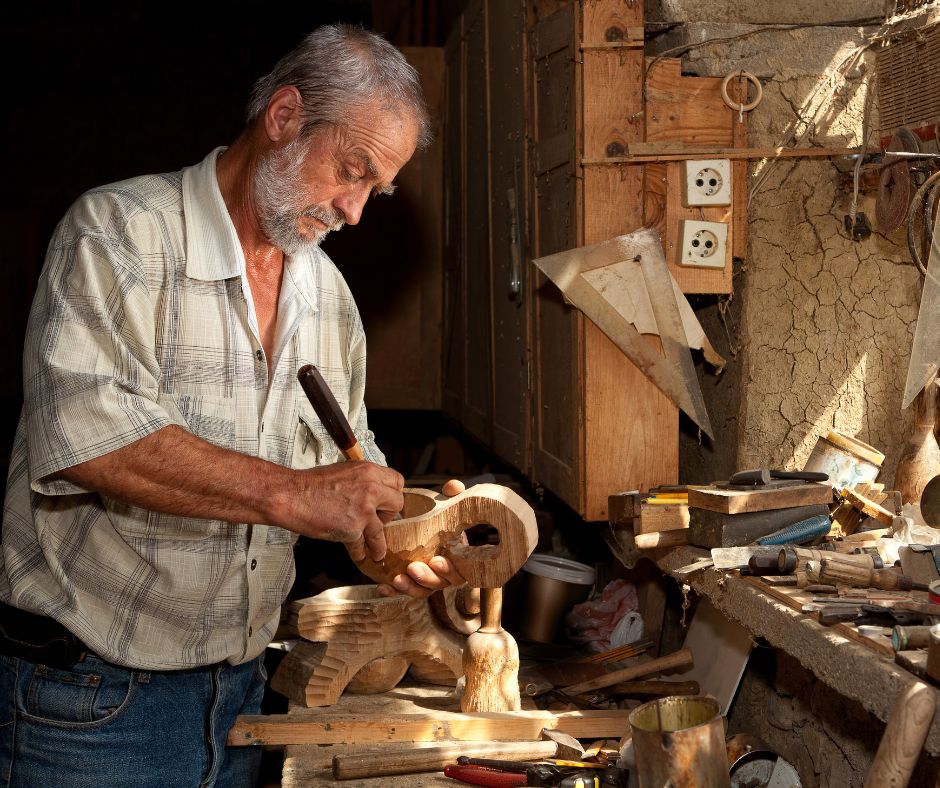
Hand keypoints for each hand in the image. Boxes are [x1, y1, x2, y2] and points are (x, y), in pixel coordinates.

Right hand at [285, 461, 403, 561]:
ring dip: (379, 544)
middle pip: (397, 504)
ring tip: (378, 552)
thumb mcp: (345, 472)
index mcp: (369, 471)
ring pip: (382, 530)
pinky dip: (359, 551)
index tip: (388, 503)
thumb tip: (374, 492)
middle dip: (389, 515)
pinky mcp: (353, 528)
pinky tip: (358, 554)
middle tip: (379, 521)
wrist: (291, 495)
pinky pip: (362, 544)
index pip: (397, 481)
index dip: (392, 494)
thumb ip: (363, 481)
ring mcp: (364, 509)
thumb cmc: (311, 484)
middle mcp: (371, 488)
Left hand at [377, 478, 466, 598]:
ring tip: (397, 578)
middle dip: (427, 578)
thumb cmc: (436, 517)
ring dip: (410, 587)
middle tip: (413, 568)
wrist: (418, 523)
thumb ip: (451, 495)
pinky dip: (393, 591)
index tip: (436, 561)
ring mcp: (426, 579)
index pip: (459, 571)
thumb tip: (454, 487)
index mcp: (456, 556)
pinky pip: (402, 591)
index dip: (450, 570)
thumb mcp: (444, 503)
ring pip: (421, 590)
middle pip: (439, 584)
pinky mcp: (410, 582)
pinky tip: (383, 586)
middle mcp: (442, 572)